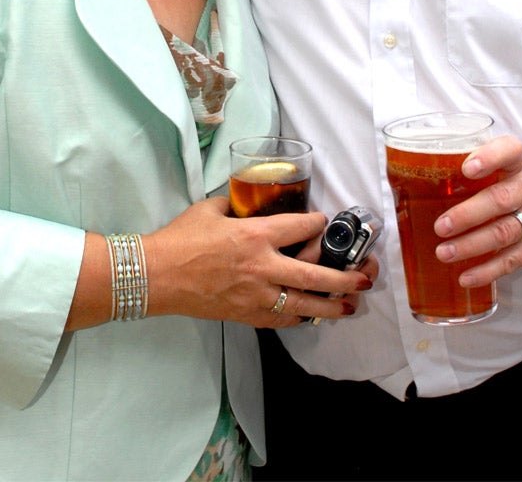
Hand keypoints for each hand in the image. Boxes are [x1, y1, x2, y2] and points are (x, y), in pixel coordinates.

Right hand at [143, 197, 376, 327]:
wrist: (157, 275)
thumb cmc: (180, 239)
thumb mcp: (210, 209)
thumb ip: (235, 206)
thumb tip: (246, 200)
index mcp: (255, 234)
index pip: (302, 227)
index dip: (319, 224)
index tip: (325, 222)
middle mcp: (263, 266)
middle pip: (316, 274)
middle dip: (345, 277)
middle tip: (365, 277)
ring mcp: (256, 295)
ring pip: (305, 305)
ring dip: (332, 306)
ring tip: (350, 305)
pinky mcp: (246, 315)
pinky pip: (282, 320)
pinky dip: (300, 318)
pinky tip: (310, 315)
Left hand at [433, 134, 521, 286]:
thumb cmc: (516, 185)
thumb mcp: (504, 166)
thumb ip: (471, 163)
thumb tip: (412, 170)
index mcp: (521, 161)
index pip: (510, 151)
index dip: (489, 157)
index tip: (466, 168)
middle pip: (501, 199)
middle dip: (467, 215)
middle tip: (439, 226)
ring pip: (504, 233)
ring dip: (470, 245)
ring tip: (444, 252)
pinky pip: (511, 260)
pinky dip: (486, 271)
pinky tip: (465, 277)